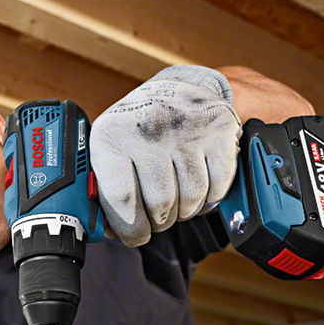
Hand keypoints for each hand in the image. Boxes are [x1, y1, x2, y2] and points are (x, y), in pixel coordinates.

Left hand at [90, 65, 241, 245]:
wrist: (176, 88)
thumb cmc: (136, 129)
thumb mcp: (108, 150)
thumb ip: (104, 192)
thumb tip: (112, 232)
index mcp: (112, 136)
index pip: (123, 199)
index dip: (131, 228)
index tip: (136, 236)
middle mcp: (148, 128)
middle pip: (160, 203)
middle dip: (159, 221)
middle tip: (157, 218)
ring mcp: (186, 128)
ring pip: (191, 199)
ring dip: (184, 211)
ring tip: (176, 201)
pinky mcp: (219, 130)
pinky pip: (218, 187)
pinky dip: (209, 199)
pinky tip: (197, 190)